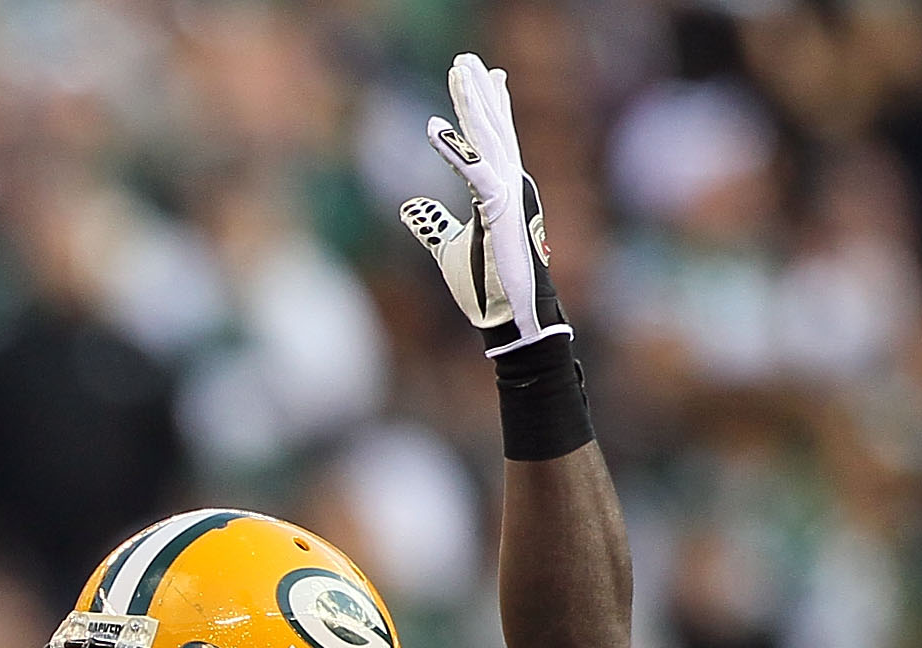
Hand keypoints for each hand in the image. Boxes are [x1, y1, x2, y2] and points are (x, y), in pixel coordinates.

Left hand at [400, 53, 570, 356]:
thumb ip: (432, 223)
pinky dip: (452, 148)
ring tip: (459, 69)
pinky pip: (473, 171)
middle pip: (491, 128)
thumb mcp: (447, 247)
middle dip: (477, 91)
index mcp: (500, 190)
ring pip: (488, 138)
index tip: (484, 76)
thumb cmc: (483, 284)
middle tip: (465, 58)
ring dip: (471, 102)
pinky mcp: (499, 209)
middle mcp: (510, 183)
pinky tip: (433, 126)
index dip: (487, 107)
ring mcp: (508, 193)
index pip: (492, 140)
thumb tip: (411, 206)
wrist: (506, 315)